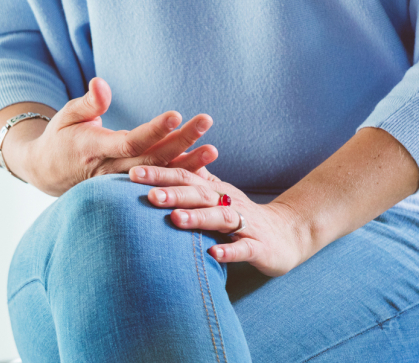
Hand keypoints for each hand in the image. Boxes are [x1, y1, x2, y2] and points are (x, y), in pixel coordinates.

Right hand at [2, 78, 216, 195]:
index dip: (154, 130)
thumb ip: (88, 102)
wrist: (47, 173)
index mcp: (94, 149)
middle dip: (181, 141)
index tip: (176, 115)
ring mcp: (119, 184)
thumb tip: (101, 83)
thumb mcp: (67, 116)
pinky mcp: (127, 190)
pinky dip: (179, 179)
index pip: (129, 141)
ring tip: (213, 150)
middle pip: (151, 158)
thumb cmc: (60, 138)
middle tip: (206, 120)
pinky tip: (203, 170)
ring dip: (187, 164)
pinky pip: (157, 185)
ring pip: (158, 175)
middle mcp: (109, 170)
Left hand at [129, 166, 312, 276]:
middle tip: (149, 195)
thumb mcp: (217, 195)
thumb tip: (160, 163)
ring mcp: (245, 225)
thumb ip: (192, 181)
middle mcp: (228, 203)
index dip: (159, 174)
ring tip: (175, 220)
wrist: (288, 234)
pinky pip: (244, 249)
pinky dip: (229, 252)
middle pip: (199, 194)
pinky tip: (213, 255)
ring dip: (198, 218)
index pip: (184, 177)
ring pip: (220, 218)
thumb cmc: (242, 215)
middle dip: (174, 193)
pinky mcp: (259, 247)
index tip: (131, 173)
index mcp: (215, 190)